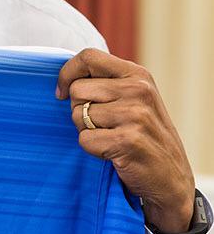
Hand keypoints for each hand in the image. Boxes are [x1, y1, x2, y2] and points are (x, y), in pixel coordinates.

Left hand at [56, 49, 194, 233]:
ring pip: (78, 116)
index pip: (88, 57)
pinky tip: (112, 152)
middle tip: (101, 125)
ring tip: (110, 138)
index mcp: (137, 75)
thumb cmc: (145, 136)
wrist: (170, 176)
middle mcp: (138, 90)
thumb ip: (108, 83)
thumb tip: (66, 78)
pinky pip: (85, 140)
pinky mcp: (128, 140)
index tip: (62, 93)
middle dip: (79, 110)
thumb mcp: (135, 99)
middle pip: (77, 90)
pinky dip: (92, 149)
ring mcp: (135, 115)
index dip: (67, 73)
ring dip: (86, 131)